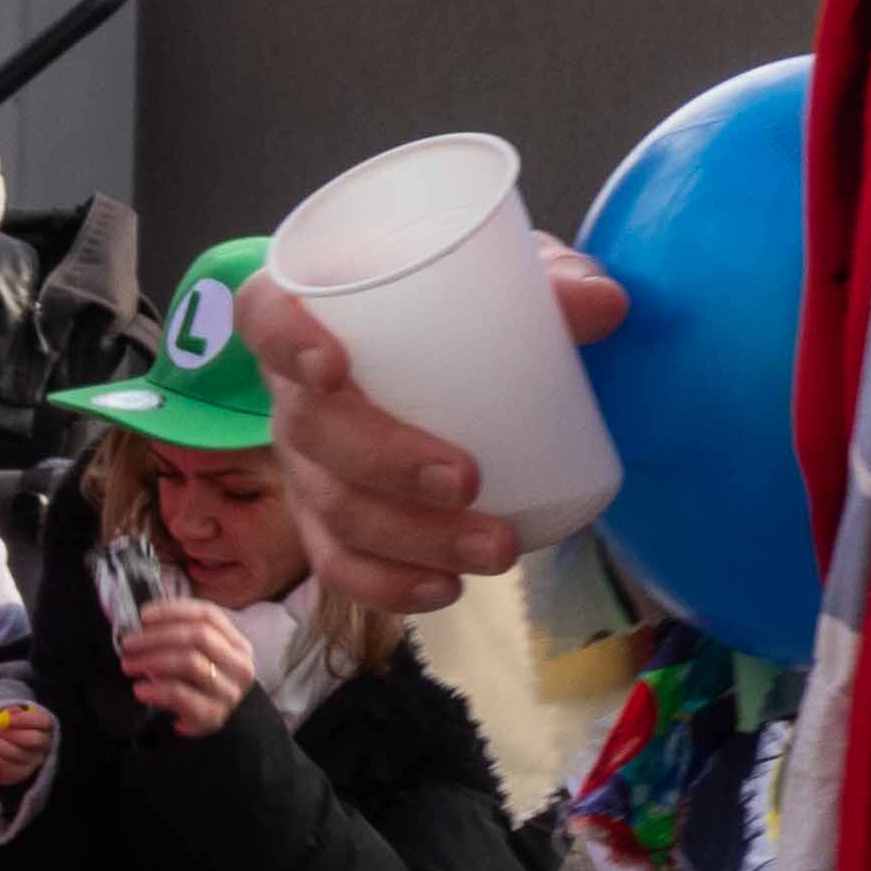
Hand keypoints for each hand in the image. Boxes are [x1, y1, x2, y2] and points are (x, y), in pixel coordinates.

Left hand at [0, 698, 45, 787]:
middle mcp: (43, 745)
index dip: (25, 719)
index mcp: (44, 727)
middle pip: (34, 739)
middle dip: (10, 733)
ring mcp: (33, 761)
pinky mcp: (19, 773)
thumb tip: (9, 712)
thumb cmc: (9, 730)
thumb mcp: (11, 717)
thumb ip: (11, 713)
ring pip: (16, 754)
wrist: (4, 753)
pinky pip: (3, 766)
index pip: (42, 721)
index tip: (5, 717)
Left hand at [122, 593, 254, 735]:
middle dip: (157, 637)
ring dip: (152, 660)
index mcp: (238, 644)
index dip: (174, 611)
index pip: (208, 615)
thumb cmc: (196, 685)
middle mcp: (240, 665)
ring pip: (190, 663)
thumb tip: (142, 621)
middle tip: (128, 644)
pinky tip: (139, 690)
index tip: (142, 615)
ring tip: (128, 665)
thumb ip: (180, 637)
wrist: (208, 721)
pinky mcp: (212, 715)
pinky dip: (156, 689)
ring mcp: (229, 691)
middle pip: (200, 636)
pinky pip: (181, 695)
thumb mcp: (197, 657)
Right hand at [238, 254, 625, 613]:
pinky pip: (341, 561)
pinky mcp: (332, 519)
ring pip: (332, 508)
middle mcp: (295, 392)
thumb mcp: (513, 281)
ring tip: (495, 549)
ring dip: (409, 539)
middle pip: (310, 430)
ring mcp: (308, 463)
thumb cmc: (471, 306)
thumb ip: (558, 283)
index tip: (334, 367)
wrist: (466, 359)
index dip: (283, 342)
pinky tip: (444, 589)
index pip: (264, 316)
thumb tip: (607, 303)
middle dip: (384, 465)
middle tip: (466, 481)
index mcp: (314, 315)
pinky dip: (387, 584)